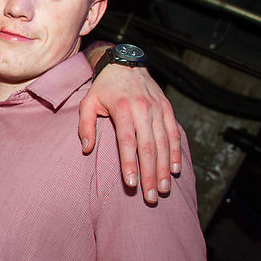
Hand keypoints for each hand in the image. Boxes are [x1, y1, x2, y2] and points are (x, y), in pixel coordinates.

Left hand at [78, 65, 181, 203]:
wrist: (126, 63)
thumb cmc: (104, 87)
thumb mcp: (88, 102)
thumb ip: (85, 125)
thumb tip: (86, 149)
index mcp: (122, 108)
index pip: (127, 141)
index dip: (129, 163)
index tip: (132, 183)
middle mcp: (143, 109)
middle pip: (148, 147)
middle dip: (150, 174)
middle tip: (150, 197)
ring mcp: (158, 109)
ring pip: (164, 143)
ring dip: (164, 168)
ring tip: (163, 189)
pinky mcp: (167, 108)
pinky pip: (173, 133)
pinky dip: (175, 152)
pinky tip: (174, 169)